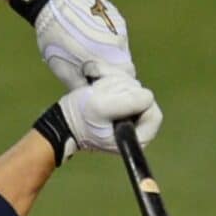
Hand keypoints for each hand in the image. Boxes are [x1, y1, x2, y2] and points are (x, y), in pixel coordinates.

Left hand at [10, 0, 136, 89]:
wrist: (52, 2)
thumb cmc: (55, 40)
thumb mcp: (64, 70)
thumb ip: (83, 87)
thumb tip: (93, 100)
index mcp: (109, 58)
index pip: (126, 78)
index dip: (116, 85)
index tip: (102, 85)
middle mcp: (119, 42)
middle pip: (124, 64)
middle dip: (112, 70)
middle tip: (93, 70)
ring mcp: (118, 26)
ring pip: (120, 49)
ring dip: (110, 54)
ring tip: (89, 50)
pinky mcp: (115, 15)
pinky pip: (116, 33)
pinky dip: (107, 39)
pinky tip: (90, 35)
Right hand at [40, 75, 161, 162]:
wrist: (62, 120)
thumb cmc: (80, 118)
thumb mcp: (101, 108)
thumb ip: (128, 102)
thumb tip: (148, 96)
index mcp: (139, 137)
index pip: (153, 112)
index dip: (136, 100)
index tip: (115, 100)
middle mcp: (138, 126)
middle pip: (142, 96)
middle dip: (120, 89)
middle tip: (99, 93)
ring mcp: (130, 114)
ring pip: (132, 87)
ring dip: (112, 83)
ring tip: (95, 90)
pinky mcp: (121, 103)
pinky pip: (124, 83)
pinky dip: (110, 78)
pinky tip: (95, 82)